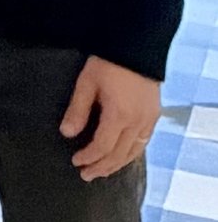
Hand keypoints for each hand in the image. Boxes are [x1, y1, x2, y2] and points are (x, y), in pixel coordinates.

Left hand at [60, 55, 160, 181]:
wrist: (136, 45)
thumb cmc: (107, 62)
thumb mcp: (86, 83)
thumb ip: (77, 110)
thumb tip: (67, 134)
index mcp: (119, 115)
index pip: (103, 146)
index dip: (89, 157)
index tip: (76, 162)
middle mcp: (138, 122)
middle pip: (119, 155)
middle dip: (101, 167)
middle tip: (86, 175)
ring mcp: (149, 119)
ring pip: (133, 152)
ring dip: (117, 164)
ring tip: (102, 171)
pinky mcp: (154, 115)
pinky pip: (143, 142)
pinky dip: (130, 153)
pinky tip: (121, 156)